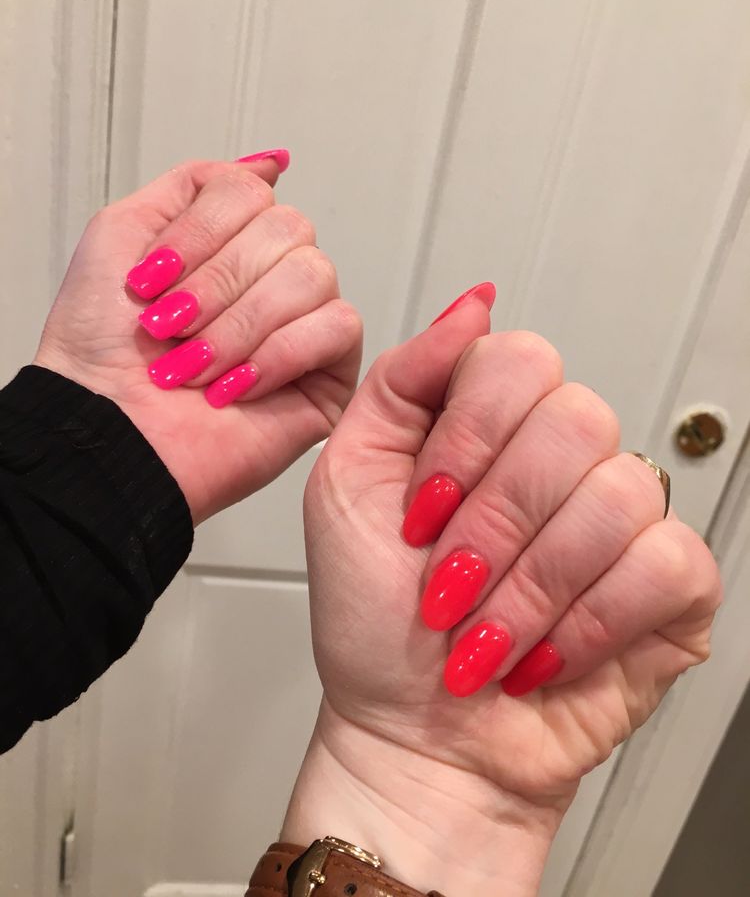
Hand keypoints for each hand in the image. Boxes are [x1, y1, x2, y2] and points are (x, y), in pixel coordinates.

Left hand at [35, 157, 361, 522]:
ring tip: (195, 367)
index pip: (251, 192)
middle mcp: (273, 278)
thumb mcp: (123, 233)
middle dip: (217, 282)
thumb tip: (271, 163)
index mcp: (231, 245)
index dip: (200, 232)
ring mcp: (305, 324)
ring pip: (314, 275)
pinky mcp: (329, 374)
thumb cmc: (101, 349)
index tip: (152, 279)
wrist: (107, 432)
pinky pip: (338, 327)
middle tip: (172, 327)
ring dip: (240, 324)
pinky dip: (278, 354)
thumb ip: (194, 185)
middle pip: (288, 228)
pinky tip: (236, 388)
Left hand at [285, 286, 719, 895]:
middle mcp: (562, 458)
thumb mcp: (347, 484)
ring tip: (485, 633)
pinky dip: (586, 624)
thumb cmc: (374, 620)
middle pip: (572, 422)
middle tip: (448, 583)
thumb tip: (475, 303)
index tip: (421, 511)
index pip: (518, 361)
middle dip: (492, 524)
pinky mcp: (670, 584)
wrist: (413, 736)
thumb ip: (401, 382)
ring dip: (528, 587)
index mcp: (492, 425)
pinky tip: (543, 653)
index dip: (467, 439)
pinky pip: (665, 563)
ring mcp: (622, 517)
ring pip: (616, 497)